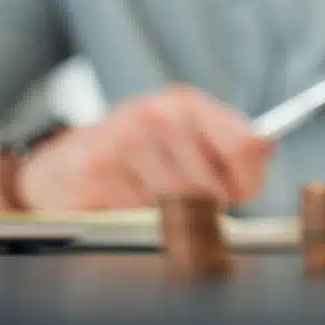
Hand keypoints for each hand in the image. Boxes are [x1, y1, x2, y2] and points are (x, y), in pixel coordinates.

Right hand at [20, 86, 274, 210]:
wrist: (60, 165)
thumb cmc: (134, 155)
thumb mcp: (184, 137)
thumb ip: (230, 144)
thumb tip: (265, 148)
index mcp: (187, 103)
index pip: (245, 145)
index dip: (248, 182)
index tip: (239, 195)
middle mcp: (158, 113)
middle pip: (212, 185)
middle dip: (208, 208)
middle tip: (189, 207)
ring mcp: (125, 139)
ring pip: (179, 204)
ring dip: (172, 217)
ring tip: (153, 204)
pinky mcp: (96, 169)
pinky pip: (140, 215)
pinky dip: (137, 220)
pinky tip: (122, 203)